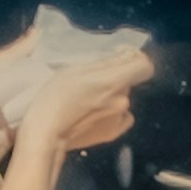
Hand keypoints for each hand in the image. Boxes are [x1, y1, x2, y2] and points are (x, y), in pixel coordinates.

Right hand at [26, 48, 154, 153]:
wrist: (46, 134)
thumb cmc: (55, 97)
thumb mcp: (75, 70)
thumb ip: (104, 63)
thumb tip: (126, 55)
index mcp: (114, 81)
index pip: (144, 66)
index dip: (135, 59)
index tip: (119, 58)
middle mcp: (123, 100)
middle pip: (127, 82)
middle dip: (113, 79)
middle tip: (89, 83)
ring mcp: (120, 119)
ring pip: (121, 99)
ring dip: (110, 97)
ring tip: (86, 102)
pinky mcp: (113, 133)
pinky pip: (121, 117)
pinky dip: (111, 114)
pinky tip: (93, 116)